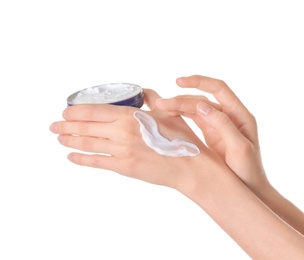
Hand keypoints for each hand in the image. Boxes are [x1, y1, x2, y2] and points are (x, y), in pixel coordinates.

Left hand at [49, 88, 210, 189]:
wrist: (191, 166)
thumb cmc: (182, 139)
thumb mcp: (168, 112)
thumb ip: (152, 99)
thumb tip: (142, 92)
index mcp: (131, 116)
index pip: (95, 111)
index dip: (77, 111)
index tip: (66, 112)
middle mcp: (122, 133)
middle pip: (86, 127)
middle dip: (67, 125)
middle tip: (54, 125)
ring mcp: (121, 152)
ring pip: (88, 144)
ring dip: (71, 140)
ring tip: (59, 138)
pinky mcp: (124, 168)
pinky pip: (97, 163)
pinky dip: (82, 159)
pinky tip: (72, 156)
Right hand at [155, 75, 268, 194]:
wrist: (250, 190)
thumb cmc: (248, 171)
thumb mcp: (239, 148)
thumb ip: (223, 125)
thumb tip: (202, 105)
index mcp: (240, 115)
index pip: (219, 89)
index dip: (199, 82)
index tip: (179, 82)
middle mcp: (230, 116)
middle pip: (203, 99)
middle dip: (182, 98)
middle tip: (160, 104)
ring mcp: (220, 125)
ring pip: (196, 109)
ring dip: (179, 106)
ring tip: (159, 108)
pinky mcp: (211, 134)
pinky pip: (194, 120)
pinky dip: (181, 116)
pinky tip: (168, 117)